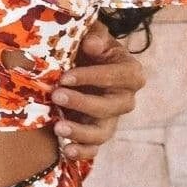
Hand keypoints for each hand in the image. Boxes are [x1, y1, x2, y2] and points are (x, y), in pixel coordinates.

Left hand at [52, 21, 145, 161]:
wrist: (80, 62)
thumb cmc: (88, 46)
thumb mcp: (93, 34)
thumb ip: (95, 35)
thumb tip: (92, 44)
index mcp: (130, 73)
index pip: (116, 76)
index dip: (92, 77)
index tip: (65, 77)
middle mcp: (125, 98)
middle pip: (110, 107)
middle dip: (82, 103)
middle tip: (56, 95)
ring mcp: (112, 118)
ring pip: (103, 132)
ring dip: (81, 132)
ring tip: (58, 127)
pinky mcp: (98, 132)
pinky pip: (94, 148)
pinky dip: (82, 151)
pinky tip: (66, 150)